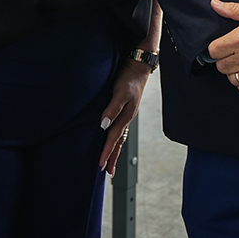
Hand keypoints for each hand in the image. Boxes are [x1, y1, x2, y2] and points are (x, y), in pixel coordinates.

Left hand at [97, 59, 151, 173]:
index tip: (100, 165)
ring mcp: (126, 114)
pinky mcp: (124, 109)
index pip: (113, 138)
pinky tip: (111, 138)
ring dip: (114, 149)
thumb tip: (103, 126)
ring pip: (119, 137)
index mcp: (125, 116)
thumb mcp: (120, 93)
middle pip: (118, 142)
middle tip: (107, 172)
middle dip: (112, 157)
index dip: (106, 152)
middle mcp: (126, 118)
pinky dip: (115, 138)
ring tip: (110, 161)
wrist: (137, 65)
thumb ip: (112, 109)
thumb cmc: (129, 78)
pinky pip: (119, 128)